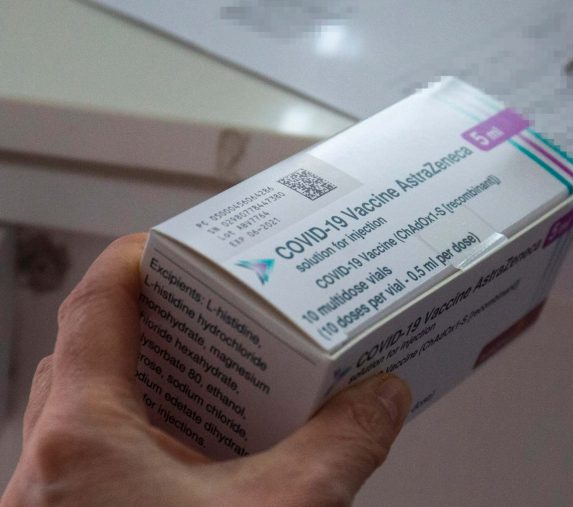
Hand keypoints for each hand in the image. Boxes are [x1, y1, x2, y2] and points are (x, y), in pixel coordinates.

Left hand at [2, 234, 410, 506]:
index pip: (97, 305)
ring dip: (153, 388)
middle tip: (217, 311)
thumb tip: (383, 396)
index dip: (140, 259)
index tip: (183, 244)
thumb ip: (343, 445)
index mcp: (83, 436)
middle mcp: (50, 467)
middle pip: (93, 355)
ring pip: (91, 415)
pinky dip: (150, 446)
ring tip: (222, 381)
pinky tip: (208, 465)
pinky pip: (98, 466)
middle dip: (158, 325)